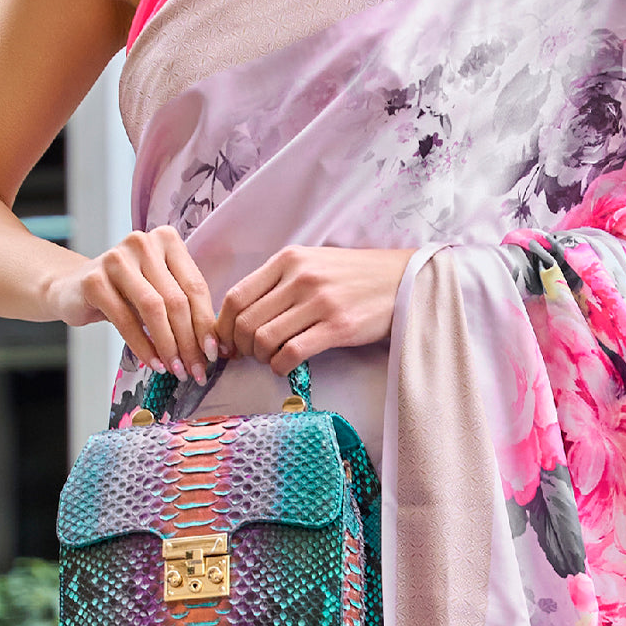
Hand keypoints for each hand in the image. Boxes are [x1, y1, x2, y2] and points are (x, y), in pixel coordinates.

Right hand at [50, 225, 216, 383]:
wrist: (72, 287)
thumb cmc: (124, 291)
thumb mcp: (157, 288)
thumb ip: (183, 305)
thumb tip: (213, 346)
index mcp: (166, 239)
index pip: (195, 286)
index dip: (207, 323)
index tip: (214, 353)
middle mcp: (143, 242)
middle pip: (176, 299)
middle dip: (189, 341)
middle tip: (196, 369)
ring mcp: (116, 259)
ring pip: (154, 309)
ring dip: (168, 346)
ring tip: (175, 369)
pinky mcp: (95, 280)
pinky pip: (126, 320)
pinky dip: (143, 346)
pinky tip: (153, 363)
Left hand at [215, 245, 412, 376]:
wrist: (401, 278)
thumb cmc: (353, 275)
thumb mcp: (312, 263)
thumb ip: (278, 282)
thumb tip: (241, 317)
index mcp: (288, 259)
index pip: (236, 296)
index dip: (224, 326)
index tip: (227, 342)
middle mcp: (300, 276)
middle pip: (245, 322)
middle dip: (240, 347)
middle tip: (249, 356)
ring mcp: (319, 301)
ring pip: (264, 339)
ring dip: (260, 358)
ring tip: (271, 359)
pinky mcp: (337, 326)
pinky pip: (291, 353)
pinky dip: (280, 366)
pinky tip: (285, 366)